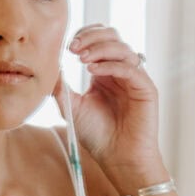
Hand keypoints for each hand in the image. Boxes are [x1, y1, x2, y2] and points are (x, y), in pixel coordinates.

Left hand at [54, 24, 159, 168]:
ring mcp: (134, 78)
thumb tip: (48, 67)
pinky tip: (92, 71)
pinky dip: (110, 65)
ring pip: (122, 48)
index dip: (84, 36)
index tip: (66, 46)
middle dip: (91, 37)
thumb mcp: (72, 108)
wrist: (118, 159)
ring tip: (81, 59)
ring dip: (99, 49)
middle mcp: (120, 71)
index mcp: (104, 72)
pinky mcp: (146, 88)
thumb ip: (61, 88)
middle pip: (112, 36)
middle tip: (73, 48)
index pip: (98, 40)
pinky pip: (130, 68)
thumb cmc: (98, 136)